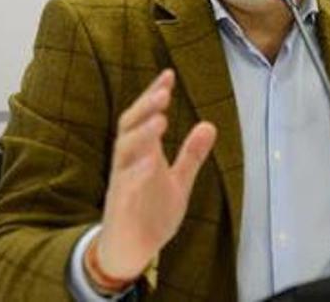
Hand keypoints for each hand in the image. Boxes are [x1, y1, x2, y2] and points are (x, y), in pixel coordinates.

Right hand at [94, 69, 217, 281]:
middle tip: (164, 91)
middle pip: (129, 126)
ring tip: (161, 119)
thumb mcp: (178, 182)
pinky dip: (137, 172)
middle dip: (145, 107)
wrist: (130, 252)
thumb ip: (191, 155)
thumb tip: (209, 124)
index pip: (143, 117)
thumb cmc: (150, 213)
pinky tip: (151, 162)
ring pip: (124, 152)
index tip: (168, 75)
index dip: (153, 96)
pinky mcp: (120, 206)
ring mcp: (122, 183)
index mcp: (141, 154)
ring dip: (142, 134)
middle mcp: (128, 163)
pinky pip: (125, 186)